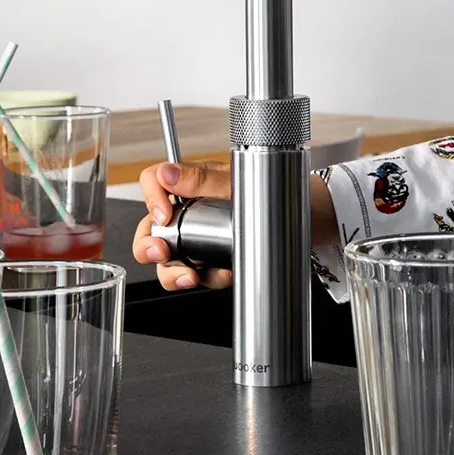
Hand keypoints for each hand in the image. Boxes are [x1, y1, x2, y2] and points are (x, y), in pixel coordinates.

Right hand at [132, 162, 341, 291]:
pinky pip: (200, 276)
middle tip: (162, 252)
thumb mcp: (233, 182)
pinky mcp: (212, 262)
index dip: (151, 198)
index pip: (152, 183)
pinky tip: (225, 274)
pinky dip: (210, 279)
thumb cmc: (270, 190)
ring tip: (190, 276)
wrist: (304, 216)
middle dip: (148, 246)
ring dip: (173, 274)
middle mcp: (187, 213)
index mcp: (187, 185)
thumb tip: (167, 174)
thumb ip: (200, 179)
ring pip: (168, 262)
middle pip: (150, 230)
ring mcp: (197, 240)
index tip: (165, 215)